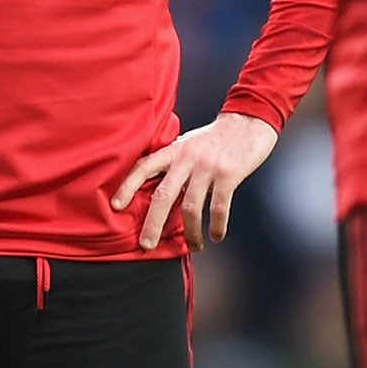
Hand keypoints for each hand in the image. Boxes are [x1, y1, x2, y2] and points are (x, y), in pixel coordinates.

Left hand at [114, 112, 278, 251]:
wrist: (250, 121)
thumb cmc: (217, 137)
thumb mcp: (189, 143)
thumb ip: (174, 163)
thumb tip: (158, 193)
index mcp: (175, 150)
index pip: (144, 167)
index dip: (128, 186)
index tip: (116, 206)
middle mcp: (188, 158)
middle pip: (163, 194)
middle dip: (153, 223)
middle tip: (146, 245)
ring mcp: (208, 166)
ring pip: (191, 206)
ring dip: (190, 232)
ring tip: (194, 247)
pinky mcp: (229, 174)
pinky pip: (219, 206)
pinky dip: (217, 225)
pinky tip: (216, 235)